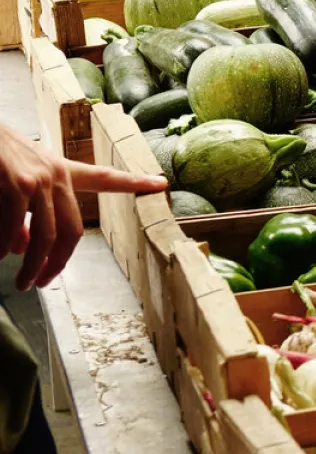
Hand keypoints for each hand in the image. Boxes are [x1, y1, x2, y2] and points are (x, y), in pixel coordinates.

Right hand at [0, 124, 167, 290]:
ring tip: (21, 282)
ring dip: (30, 266)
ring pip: (44, 238)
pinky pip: (13, 230)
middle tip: (42, 283)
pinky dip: (3, 248)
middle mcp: (56, 175)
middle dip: (57, 264)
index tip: (161, 184)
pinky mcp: (16, 184)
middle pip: (71, 232)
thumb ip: (27, 217)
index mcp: (62, 171)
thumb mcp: (17, 185)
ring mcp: (37, 180)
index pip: (104, 178)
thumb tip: (25, 249)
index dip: (134, 182)